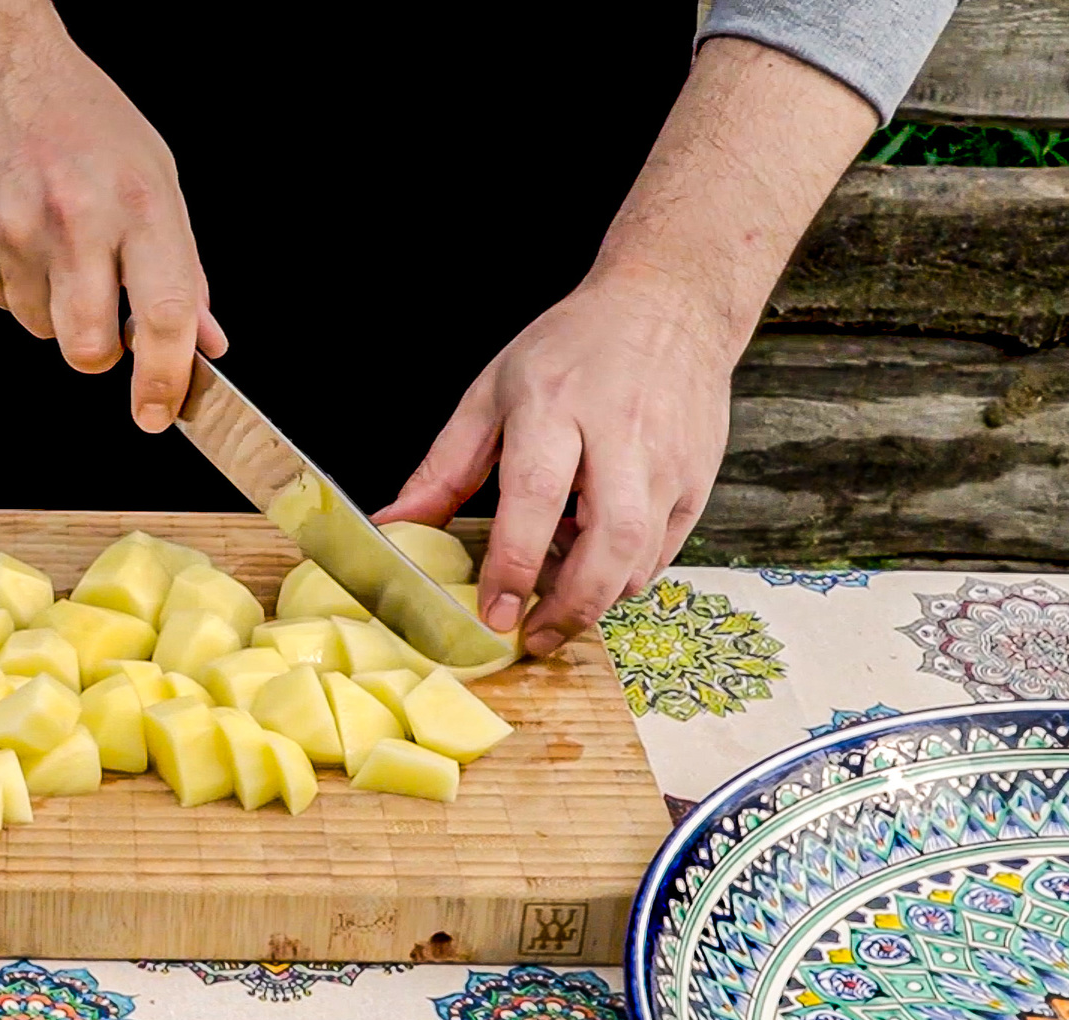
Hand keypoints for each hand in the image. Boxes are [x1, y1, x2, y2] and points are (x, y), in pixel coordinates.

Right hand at [0, 29, 225, 429]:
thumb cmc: (83, 119)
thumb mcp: (156, 178)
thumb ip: (183, 268)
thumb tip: (205, 341)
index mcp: (138, 202)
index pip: (161, 314)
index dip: (164, 378)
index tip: (160, 412)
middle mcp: (76, 219)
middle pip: (87, 347)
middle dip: (99, 354)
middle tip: (104, 322)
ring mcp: (13, 231)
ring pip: (39, 329)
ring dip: (53, 310)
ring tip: (54, 246)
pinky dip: (13, 284)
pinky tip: (18, 233)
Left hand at [373, 271, 733, 655]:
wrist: (668, 307)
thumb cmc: (571, 349)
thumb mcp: (491, 393)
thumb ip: (444, 466)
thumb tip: (395, 524)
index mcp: (556, 407)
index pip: (536, 496)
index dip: (515, 565)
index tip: (493, 613)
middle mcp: (620, 435)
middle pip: (609, 540)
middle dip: (571, 606)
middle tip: (533, 639)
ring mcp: (668, 460)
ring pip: (641, 557)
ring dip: (597, 597)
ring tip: (557, 604)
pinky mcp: (698, 479)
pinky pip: (664, 551)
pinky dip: (627, 576)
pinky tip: (594, 570)